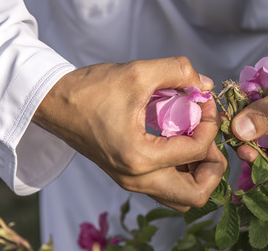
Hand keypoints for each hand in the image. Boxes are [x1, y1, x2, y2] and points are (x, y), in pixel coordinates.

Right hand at [32, 57, 226, 211]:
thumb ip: (178, 71)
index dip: (210, 123)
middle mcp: (137, 179)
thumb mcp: (137, 72)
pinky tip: (178, 140)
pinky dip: (181, 170)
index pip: (196, 150)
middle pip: (194, 195)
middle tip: (208, 137)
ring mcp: (131, 181)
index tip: (203, 101)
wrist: (55, 104)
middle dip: (212, 166)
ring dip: (197, 172)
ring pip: (181, 196)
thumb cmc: (90, 90)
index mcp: (140, 157)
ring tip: (196, 139)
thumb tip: (205, 84)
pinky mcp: (127, 176)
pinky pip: (165, 186)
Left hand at [232, 23, 267, 162]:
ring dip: (236, 125)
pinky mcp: (262, 96)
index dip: (266, 162)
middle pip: (264, 145)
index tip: (246, 154)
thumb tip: (240, 132)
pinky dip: (235, 107)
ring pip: (251, 126)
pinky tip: (225, 107)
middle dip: (246, 143)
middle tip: (231, 138)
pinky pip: (245, 107)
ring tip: (223, 121)